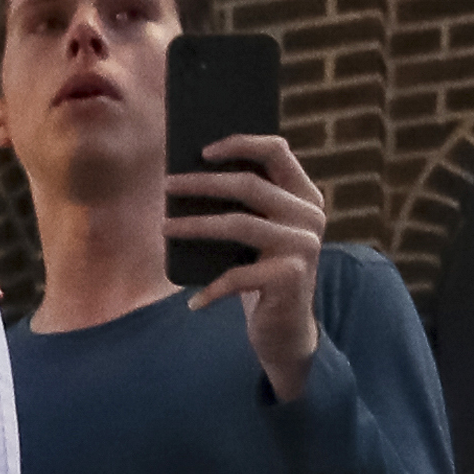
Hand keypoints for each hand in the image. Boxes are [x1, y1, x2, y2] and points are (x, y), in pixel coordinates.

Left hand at [171, 132, 332, 398]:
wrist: (286, 330)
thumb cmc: (261, 275)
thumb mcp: (256, 237)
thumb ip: (244, 207)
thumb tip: (189, 177)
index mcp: (305, 196)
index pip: (277, 151)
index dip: (240, 143)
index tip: (202, 150)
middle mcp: (310, 216)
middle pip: (249, 184)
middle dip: (201, 183)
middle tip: (167, 185)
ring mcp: (303, 245)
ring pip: (237, 224)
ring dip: (194, 226)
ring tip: (164, 229)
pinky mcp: (290, 276)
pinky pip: (236, 277)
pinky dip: (211, 290)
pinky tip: (193, 302)